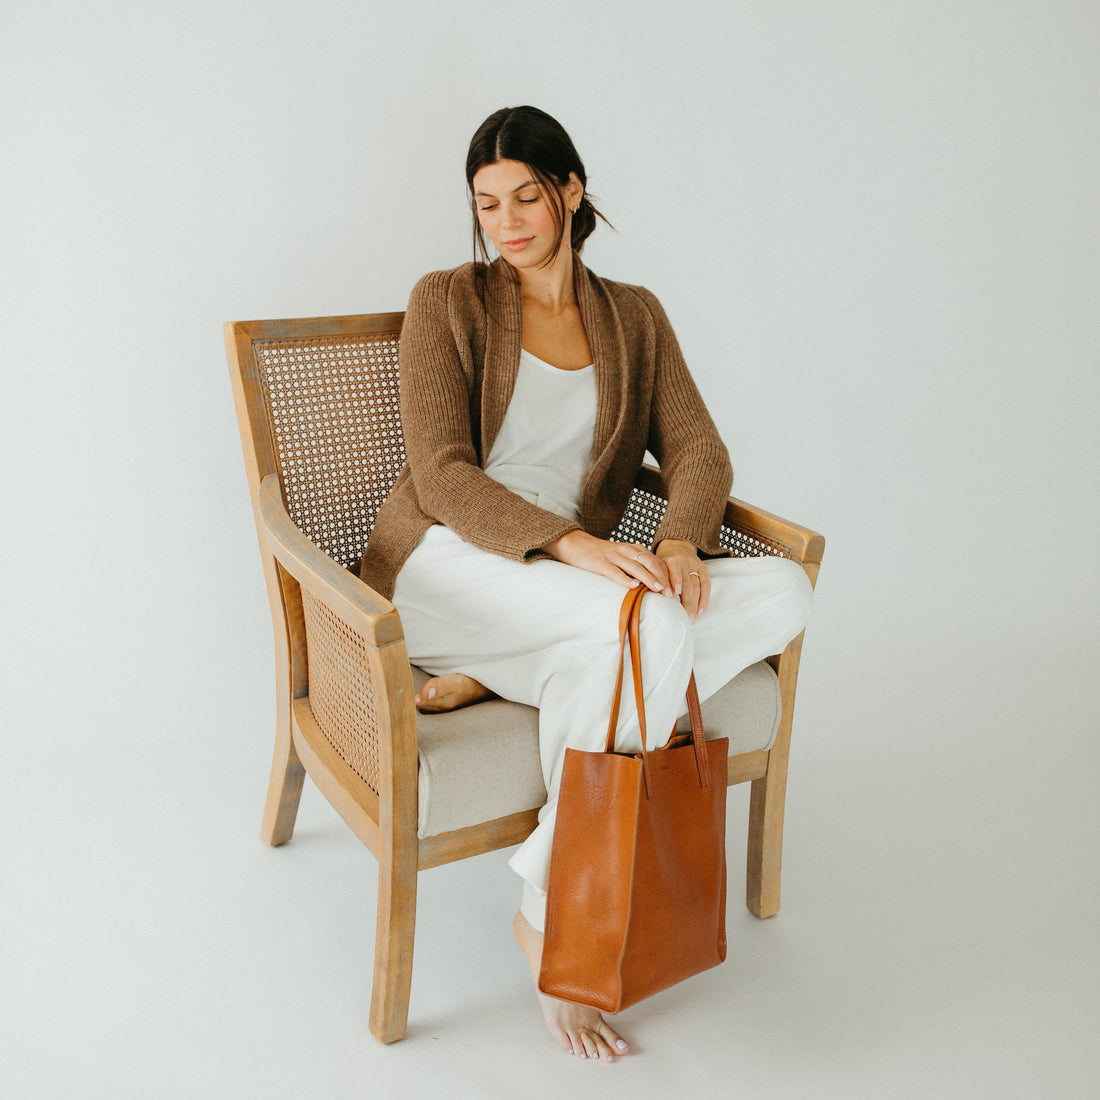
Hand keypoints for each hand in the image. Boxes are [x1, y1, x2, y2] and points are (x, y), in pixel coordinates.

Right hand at [543, 530, 672, 594]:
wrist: (575, 544)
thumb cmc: (600, 555)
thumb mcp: (622, 557)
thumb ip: (636, 566)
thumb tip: (654, 584)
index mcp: (633, 549)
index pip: (656, 560)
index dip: (668, 574)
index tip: (676, 588)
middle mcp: (626, 551)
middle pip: (650, 562)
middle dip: (663, 578)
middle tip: (671, 594)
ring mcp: (613, 556)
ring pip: (636, 566)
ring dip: (649, 579)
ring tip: (659, 590)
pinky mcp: (600, 563)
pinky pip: (615, 571)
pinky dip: (625, 579)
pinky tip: (633, 587)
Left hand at [655, 539, 709, 618]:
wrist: (676, 546)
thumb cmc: (662, 562)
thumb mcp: (655, 566)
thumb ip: (654, 579)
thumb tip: (649, 599)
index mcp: (669, 559)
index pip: (673, 571)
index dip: (674, 582)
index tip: (672, 596)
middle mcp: (683, 561)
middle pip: (686, 582)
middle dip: (685, 601)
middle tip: (683, 616)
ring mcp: (694, 565)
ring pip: (696, 585)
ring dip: (694, 603)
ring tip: (691, 617)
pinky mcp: (702, 569)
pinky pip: (705, 585)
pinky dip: (704, 599)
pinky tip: (701, 610)